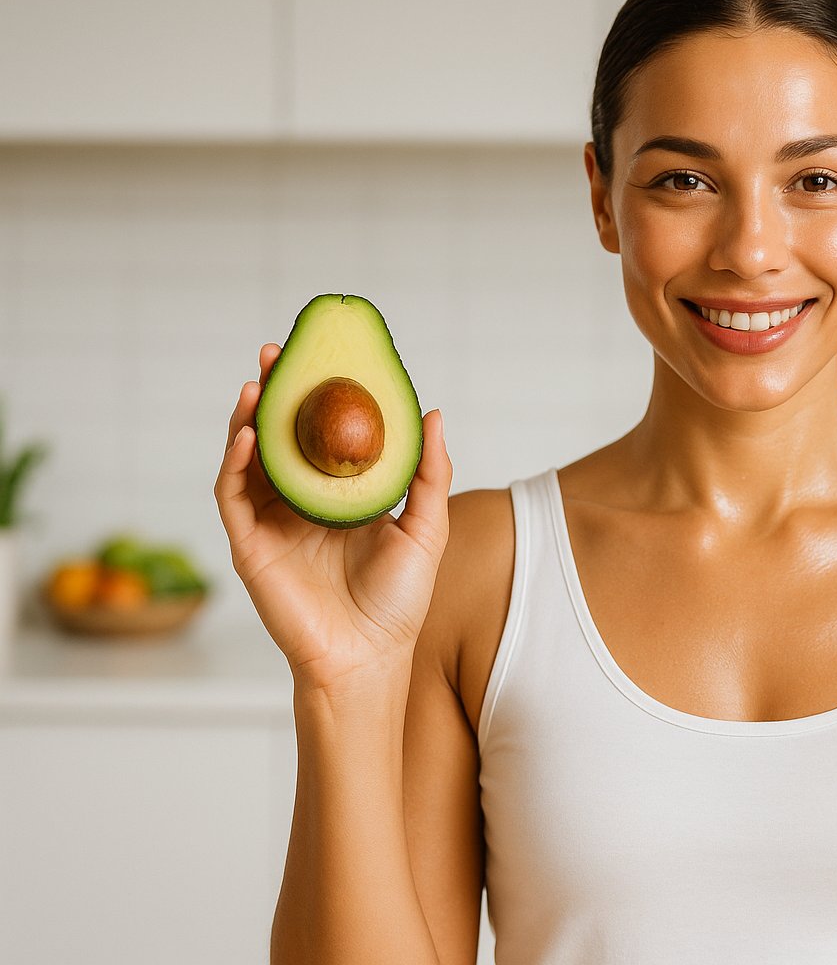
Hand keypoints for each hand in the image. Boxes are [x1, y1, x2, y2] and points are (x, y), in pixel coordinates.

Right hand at [213, 343, 452, 690]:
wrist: (370, 657)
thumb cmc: (400, 601)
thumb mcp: (426, 527)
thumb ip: (429, 473)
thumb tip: (432, 413)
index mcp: (340, 496)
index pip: (322, 434)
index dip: (318, 395)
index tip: (324, 355)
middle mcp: (301, 504)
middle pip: (279, 436)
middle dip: (276, 391)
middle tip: (277, 351)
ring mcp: (272, 523)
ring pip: (249, 458)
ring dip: (249, 418)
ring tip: (260, 381)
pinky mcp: (250, 545)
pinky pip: (233, 495)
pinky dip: (235, 462)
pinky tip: (248, 435)